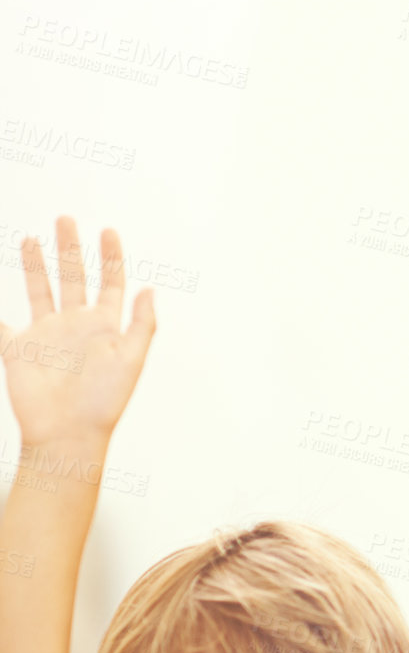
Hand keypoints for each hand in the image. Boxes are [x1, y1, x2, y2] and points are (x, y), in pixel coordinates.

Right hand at [0, 216, 155, 448]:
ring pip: (39, 292)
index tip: (108, 231)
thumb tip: (150, 289)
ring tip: (30, 239)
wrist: (66, 434)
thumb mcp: (130, 360)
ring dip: (36, 266)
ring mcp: (46, 337)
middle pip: (72, 278)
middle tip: (65, 219)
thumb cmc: (101, 402)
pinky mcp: (19, 349)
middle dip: (70, 249)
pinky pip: (2, 328)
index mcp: (104, 328)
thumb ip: (141, 325)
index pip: (110, 284)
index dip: (111, 258)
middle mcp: (75, 327)